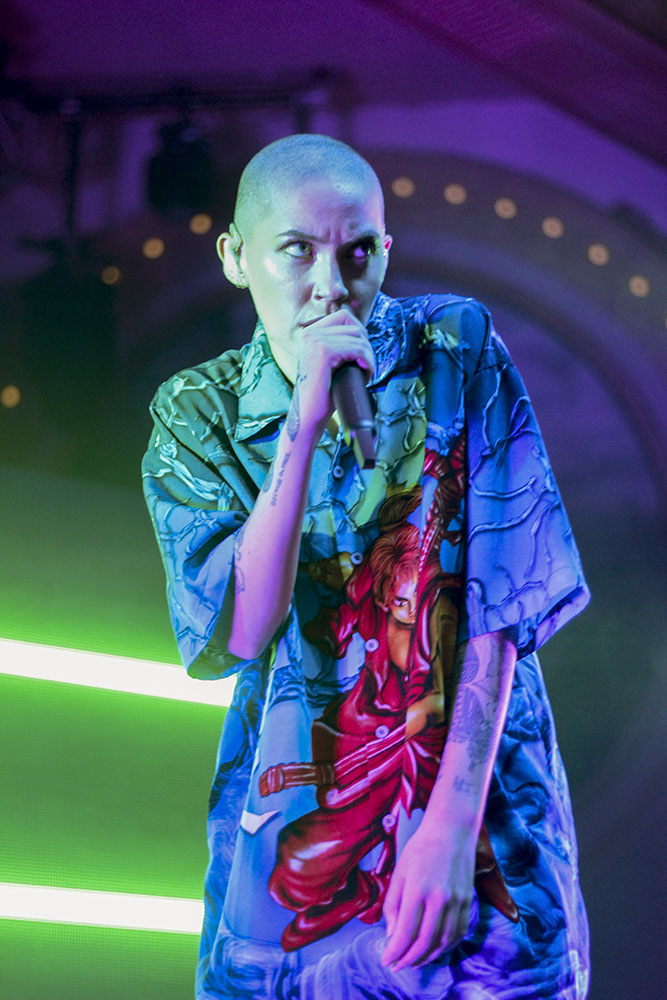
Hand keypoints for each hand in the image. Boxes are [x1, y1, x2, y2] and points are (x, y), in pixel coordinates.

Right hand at [289, 309, 374, 436]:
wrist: (308, 414)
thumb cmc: (322, 393)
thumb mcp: (329, 363)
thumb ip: (339, 345)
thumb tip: (362, 334)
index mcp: (309, 333)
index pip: (344, 316)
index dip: (359, 334)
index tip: (361, 355)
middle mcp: (310, 332)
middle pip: (353, 325)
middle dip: (366, 345)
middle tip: (365, 366)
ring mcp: (315, 340)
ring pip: (359, 337)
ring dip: (368, 357)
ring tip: (365, 374)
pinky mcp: (324, 351)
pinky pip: (358, 349)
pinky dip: (367, 363)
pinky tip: (365, 376)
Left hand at [381, 820, 475, 970]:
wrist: (452, 830)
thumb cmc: (421, 847)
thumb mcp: (400, 871)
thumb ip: (393, 904)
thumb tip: (393, 935)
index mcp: (418, 889)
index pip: (405, 932)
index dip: (394, 951)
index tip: (386, 961)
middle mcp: (440, 898)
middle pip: (424, 942)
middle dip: (408, 959)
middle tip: (397, 965)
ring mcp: (457, 901)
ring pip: (443, 942)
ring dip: (427, 957)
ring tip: (413, 961)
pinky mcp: (468, 902)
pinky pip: (458, 933)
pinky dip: (446, 947)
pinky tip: (434, 949)